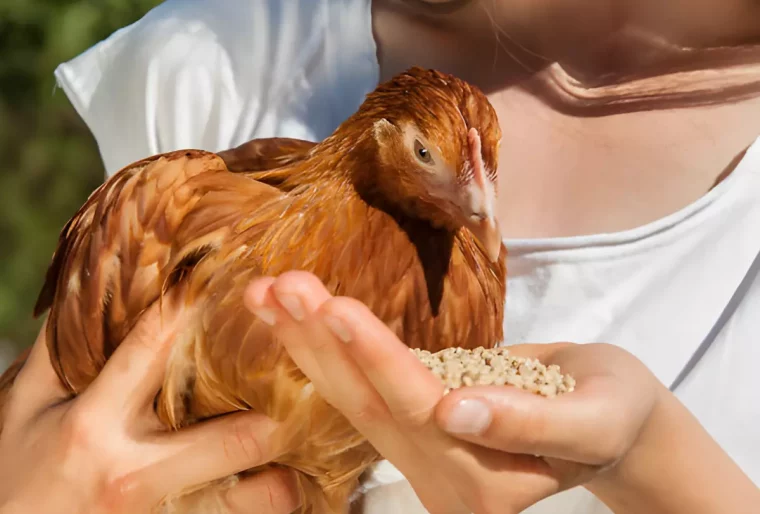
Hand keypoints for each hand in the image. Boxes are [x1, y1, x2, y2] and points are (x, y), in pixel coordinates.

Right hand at [0, 303, 299, 513]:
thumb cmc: (16, 477)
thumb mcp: (24, 409)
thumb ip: (60, 352)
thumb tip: (90, 290)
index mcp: (96, 425)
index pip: (154, 348)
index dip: (193, 305)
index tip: (227, 273)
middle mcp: (140, 473)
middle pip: (240, 436)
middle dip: (282, 404)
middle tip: (306, 366)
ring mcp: (167, 513)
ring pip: (258, 496)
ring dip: (289, 464)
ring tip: (308, 428)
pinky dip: (270, 493)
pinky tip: (285, 469)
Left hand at [243, 271, 757, 513]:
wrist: (609, 417)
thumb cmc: (613, 412)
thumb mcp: (593, 417)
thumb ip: (529, 422)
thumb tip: (456, 412)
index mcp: (482, 484)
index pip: (420, 412)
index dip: (378, 360)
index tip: (337, 307)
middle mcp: (439, 476)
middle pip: (370, 405)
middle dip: (323, 343)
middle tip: (281, 287)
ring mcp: (421, 452)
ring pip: (354, 395)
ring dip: (309, 341)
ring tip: (269, 291)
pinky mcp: (414, 421)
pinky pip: (362, 384)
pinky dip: (326, 346)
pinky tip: (295, 312)